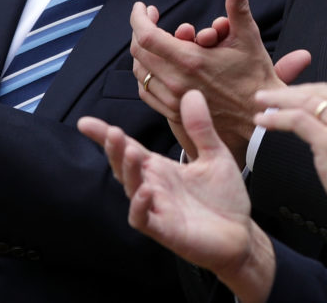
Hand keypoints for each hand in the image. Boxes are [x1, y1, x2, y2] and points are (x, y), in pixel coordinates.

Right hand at [77, 91, 275, 302]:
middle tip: (113, 132)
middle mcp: (154, 187)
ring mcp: (157, 209)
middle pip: (125, 167)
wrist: (241, 232)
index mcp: (161, 169)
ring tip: (129, 150)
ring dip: (128, 171)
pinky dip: (140, 206)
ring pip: (131, 189)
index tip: (85, 122)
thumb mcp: (215, 155)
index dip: (106, 137)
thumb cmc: (224, 197)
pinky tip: (145, 190)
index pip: (129, 149)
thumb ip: (201, 127)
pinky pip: (143, 219)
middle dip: (115, 150)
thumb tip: (191, 92)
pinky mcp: (166, 230)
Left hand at [131, 0, 309, 164]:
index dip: (138, 17)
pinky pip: (147, 91)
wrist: (259, 118)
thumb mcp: (249, 39)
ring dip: (143, 52)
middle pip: (138, 52)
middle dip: (140, 30)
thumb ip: (238, 8)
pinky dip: (147, 74)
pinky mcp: (174, 112)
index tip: (143, 7)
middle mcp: (176, 81)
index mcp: (190, 61)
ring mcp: (173, 99)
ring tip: (155, 40)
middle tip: (150, 19)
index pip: (146, 36)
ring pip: (140, 71)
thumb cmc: (256, 78)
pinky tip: (158, 66)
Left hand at [255, 83, 326, 244]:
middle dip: (292, 90)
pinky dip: (276, 117)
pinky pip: (297, 121)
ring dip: (278, 100)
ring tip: (261, 102)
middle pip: (321, 91)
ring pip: (306, 102)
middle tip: (271, 93)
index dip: (312, 91)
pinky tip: (263, 119)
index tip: (298, 95)